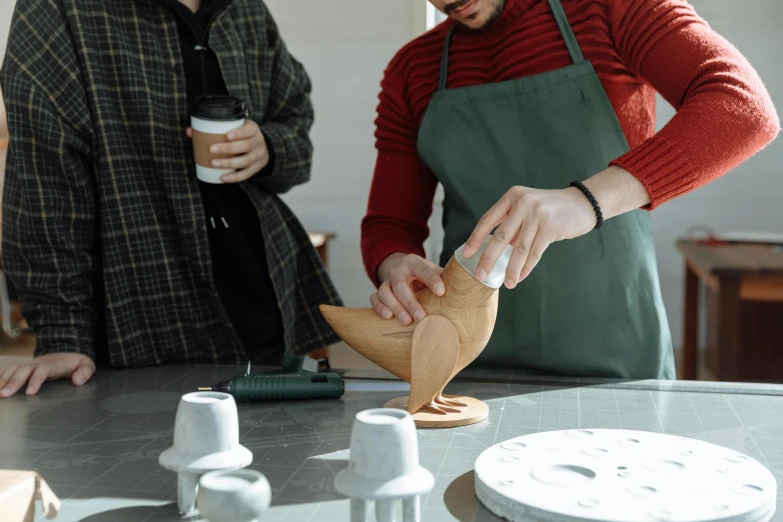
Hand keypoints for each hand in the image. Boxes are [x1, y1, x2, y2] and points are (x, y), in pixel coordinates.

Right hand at [0, 353, 95, 396]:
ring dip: (3, 380)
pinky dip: (0, 375)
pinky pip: (8, 370)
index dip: (35, 380)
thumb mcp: (87, 364)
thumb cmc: (75, 362)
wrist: (65, 353)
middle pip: (24, 370)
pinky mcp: (23, 367)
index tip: (30, 392)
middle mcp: (38, 363)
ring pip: (14, 370)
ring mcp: (29, 365)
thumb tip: (77, 381)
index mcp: (54, 364)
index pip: (43, 370)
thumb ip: (85, 372)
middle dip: (13, 382)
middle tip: (5, 395)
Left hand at [187, 120, 268, 182]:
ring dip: (229, 163)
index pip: (249, 130)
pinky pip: (246, 174)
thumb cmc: (243, 135)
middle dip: (229, 148)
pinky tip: (223, 177)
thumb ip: (215, 128)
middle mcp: (258, 142)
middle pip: (247, 146)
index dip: (239, 133)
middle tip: (212, 149)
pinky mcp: (257, 168)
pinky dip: (234, 177)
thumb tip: (191, 131)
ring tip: (214, 163)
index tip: (226, 135)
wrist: (261, 147)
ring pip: (246, 161)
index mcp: (253, 129)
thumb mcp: (235, 127)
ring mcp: (259, 156)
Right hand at [371, 253, 445, 325]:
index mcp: (414, 263)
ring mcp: (386, 282)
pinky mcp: (378, 292)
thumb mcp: (433, 271)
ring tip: (407, 321)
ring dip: (395, 307)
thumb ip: (446, 279)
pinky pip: (374, 299)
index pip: (423, 270)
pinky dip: (379, 308)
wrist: (399, 269)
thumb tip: (469, 291)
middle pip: (400, 285)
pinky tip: (388, 318)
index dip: (432, 280)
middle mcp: (398, 271)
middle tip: (422, 317)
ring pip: (385, 292)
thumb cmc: (422, 275)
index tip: (441, 292)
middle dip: (411, 302)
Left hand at [463, 185, 595, 288]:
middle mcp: (522, 203)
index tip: (466, 254)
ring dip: (511, 269)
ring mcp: (537, 214)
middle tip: (480, 275)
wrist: (582, 203)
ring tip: (507, 284)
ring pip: (518, 248)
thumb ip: (512, 225)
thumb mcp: (527, 208)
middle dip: (488, 258)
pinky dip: (526, 267)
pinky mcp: (550, 226)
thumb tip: (495, 251)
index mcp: (512, 197)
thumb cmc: (551, 209)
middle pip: (500, 236)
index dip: (475, 238)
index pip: (487, 219)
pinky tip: (520, 277)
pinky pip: (534, 253)